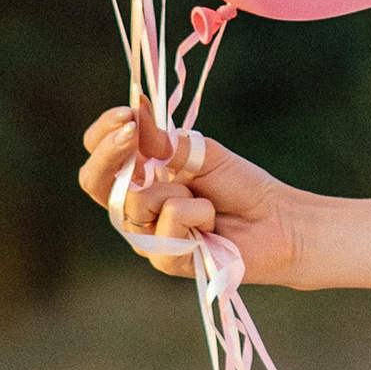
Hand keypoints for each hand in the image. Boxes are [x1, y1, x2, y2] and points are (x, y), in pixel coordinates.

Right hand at [77, 99, 314, 287]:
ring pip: (134, 202)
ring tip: (204, 197)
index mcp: (140, 178)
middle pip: (94, 182)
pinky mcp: (165, 259)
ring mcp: (146, 236)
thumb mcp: (200, 152)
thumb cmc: (239, 186)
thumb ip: (164, 140)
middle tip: (132, 132)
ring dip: (175, 189)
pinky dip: (196, 213)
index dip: (103, 135)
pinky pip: (167, 223)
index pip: (99, 156)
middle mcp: (135, 208)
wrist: (277, 220)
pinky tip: (212, 222)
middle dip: (111, 153)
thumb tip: (134, 110)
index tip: (126, 113)